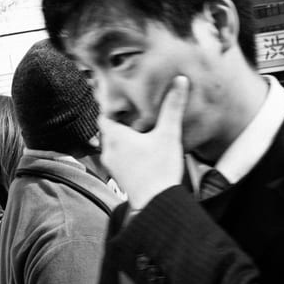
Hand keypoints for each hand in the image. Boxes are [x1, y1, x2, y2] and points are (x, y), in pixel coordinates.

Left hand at [98, 75, 189, 210]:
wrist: (157, 203)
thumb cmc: (159, 170)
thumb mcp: (168, 134)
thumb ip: (172, 106)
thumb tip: (179, 80)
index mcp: (115, 136)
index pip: (104, 115)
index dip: (111, 107)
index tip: (121, 101)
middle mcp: (109, 151)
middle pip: (108, 130)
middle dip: (119, 122)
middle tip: (132, 113)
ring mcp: (112, 166)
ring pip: (113, 146)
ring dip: (122, 139)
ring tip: (137, 131)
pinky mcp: (120, 177)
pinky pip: (118, 159)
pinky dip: (126, 152)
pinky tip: (140, 152)